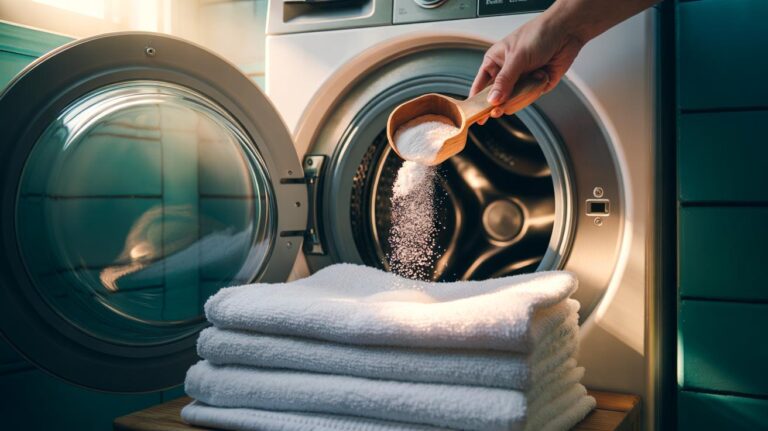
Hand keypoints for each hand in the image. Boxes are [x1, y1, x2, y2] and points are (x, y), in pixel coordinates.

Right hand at [469, 14, 584, 124]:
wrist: (566, 32)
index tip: (476, 115)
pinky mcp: (534, 86)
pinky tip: (542, 75)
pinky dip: (535, 90)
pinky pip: (529, 98)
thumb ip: (504, 81)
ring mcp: (520, 81)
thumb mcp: (517, 57)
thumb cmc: (538, 35)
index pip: (479, 86)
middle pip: (496, 98)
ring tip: (532, 78)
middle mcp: (506, 73)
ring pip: (513, 101)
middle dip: (501, 102)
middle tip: (498, 110)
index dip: (476, 101)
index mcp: (494, 62)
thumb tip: (492, 100)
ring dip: (523, 93)